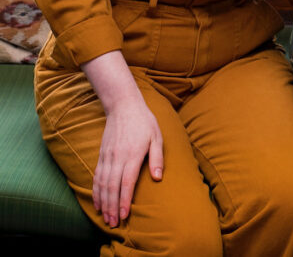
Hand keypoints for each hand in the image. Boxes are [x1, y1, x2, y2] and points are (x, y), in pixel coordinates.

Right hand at [92, 97, 162, 226]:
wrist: (123, 106)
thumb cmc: (144, 122)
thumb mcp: (157, 136)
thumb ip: (157, 157)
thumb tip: (157, 178)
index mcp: (133, 154)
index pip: (126, 182)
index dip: (124, 201)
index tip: (124, 216)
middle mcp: (117, 158)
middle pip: (112, 187)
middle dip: (112, 207)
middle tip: (113, 224)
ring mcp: (107, 157)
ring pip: (102, 184)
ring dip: (103, 203)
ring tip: (105, 218)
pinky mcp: (101, 155)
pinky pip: (96, 176)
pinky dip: (96, 192)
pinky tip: (98, 202)